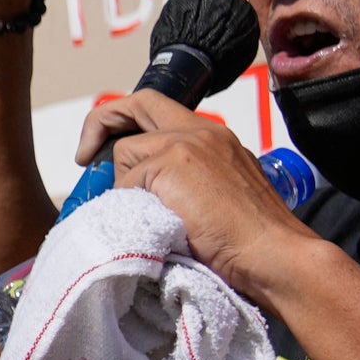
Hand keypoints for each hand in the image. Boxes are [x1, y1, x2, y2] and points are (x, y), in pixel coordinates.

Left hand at [79, 89, 317, 298]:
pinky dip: (129, 204)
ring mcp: (187, 144)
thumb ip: (190, 181)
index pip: (162, 110)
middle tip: (85, 157)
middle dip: (101, 122)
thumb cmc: (252, 241)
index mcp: (217, 137)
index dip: (129, 121)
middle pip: (138, 104)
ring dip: (124, 186)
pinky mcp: (172, 163)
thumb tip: (146, 192)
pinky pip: (126, 180)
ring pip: (127, 152)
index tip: (109, 148)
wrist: (274, 255)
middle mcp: (203, 132)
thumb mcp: (223, 195)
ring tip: (147, 218)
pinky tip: (153, 224)